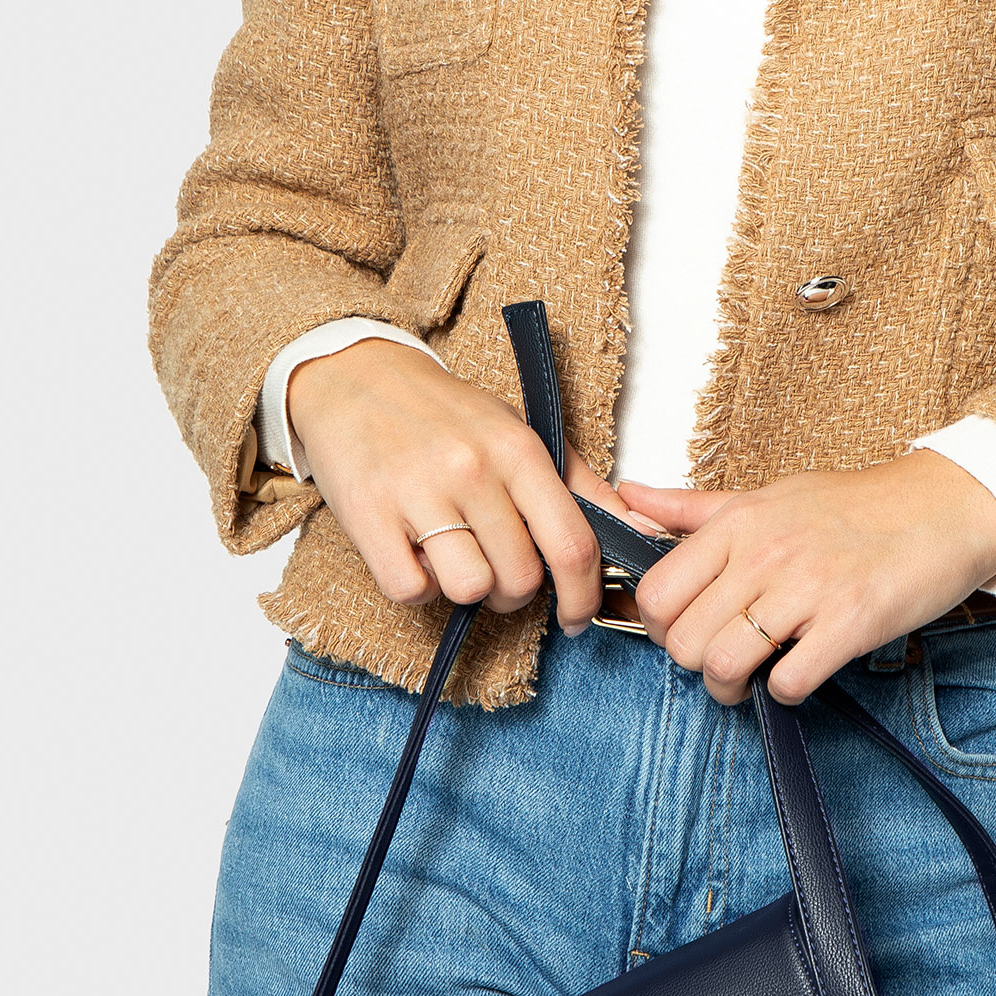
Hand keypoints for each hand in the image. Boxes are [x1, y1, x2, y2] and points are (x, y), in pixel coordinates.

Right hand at [286, 340, 635, 630]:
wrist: (356, 378)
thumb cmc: (447, 416)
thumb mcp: (519, 432)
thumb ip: (580, 485)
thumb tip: (639, 531)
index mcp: (518, 449)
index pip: (571, 543)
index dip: (583, 595)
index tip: (577, 616)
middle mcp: (473, 469)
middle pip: (520, 578)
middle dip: (515, 592)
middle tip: (497, 567)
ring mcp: (418, 491)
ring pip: (470, 588)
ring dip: (466, 589)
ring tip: (454, 556)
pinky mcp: (367, 514)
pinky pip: (409, 590)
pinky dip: (416, 586)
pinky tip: (415, 555)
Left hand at [615, 451, 995, 706]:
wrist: (946, 506)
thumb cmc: (857, 504)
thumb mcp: (768, 494)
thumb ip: (693, 508)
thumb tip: (627, 499)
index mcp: (739, 522)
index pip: (657, 592)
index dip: (660, 627)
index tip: (685, 630)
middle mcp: (765, 553)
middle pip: (683, 640)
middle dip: (694, 665)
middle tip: (721, 660)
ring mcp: (808, 588)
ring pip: (724, 665)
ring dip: (732, 689)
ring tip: (753, 678)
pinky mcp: (851, 622)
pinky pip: (788, 682)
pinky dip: (786, 692)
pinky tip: (799, 675)